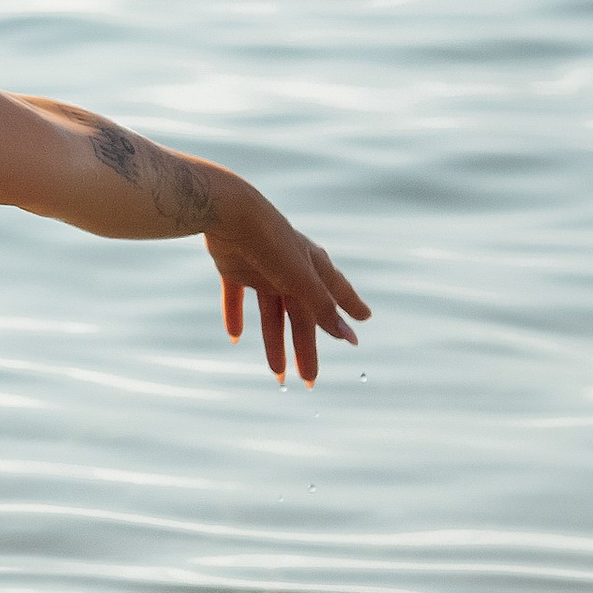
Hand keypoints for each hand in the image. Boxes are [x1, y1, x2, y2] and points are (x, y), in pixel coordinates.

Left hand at [204, 190, 369, 383]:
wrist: (228, 212)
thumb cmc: (271, 242)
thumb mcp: (300, 279)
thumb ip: (322, 307)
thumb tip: (349, 336)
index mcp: (311, 267)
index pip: (335, 294)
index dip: (348, 308)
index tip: (363, 321)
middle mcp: (290, 270)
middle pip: (301, 317)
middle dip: (306, 349)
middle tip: (310, 380)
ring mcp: (262, 269)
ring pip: (270, 315)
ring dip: (274, 343)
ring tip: (277, 375)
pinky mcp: (235, 268)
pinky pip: (236, 298)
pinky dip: (235, 316)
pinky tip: (234, 337)